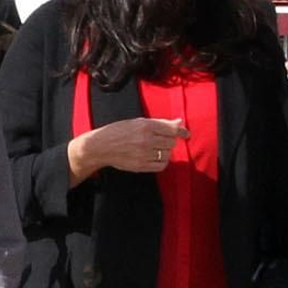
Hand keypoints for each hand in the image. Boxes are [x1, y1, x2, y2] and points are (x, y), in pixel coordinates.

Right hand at [67, 116, 187, 184]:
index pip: (171, 130)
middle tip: (161, 139)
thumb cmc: (118, 131)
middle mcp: (146, 140)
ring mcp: (144, 154)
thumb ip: (160, 123)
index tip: (186, 134)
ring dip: (165, 151)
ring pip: (167, 154)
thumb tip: (179, 123)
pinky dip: (162, 161)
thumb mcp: (138, 122)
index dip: (181, 132)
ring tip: (156, 148)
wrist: (101, 147)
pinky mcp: (141, 166)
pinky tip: (156, 157)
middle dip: (169, 140)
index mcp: (145, 126)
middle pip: (171, 142)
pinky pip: (161, 165)